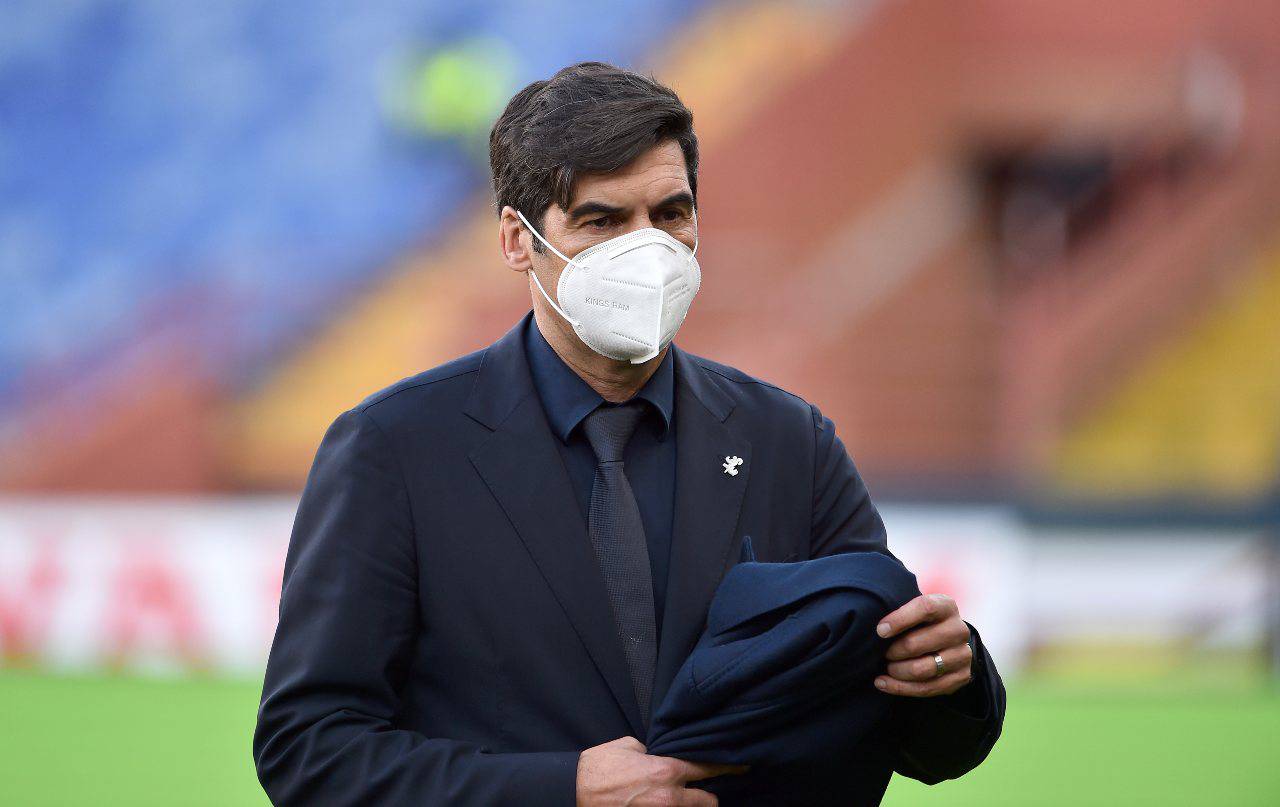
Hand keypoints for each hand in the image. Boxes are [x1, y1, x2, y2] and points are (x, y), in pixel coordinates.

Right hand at [576, 735, 747, 805]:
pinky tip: (668, 806)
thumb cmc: (599, 766)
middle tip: (704, 790)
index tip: (743, 766)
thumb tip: (662, 753)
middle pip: (708, 802)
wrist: (574, 791)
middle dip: (708, 797)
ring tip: (685, 799)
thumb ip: (654, 750)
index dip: (728, 767)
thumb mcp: (630, 746)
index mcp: (666, 771)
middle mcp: (668, 797)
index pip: (708, 769)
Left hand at [873, 593, 973, 696]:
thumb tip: (878, 628)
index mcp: (947, 606)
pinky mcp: (961, 677)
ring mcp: (962, 655)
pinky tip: (883, 682)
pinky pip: (927, 688)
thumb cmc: (921, 622)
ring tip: (885, 667)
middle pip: (918, 643)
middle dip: (893, 651)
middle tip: (881, 653)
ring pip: (922, 669)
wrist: (948, 641)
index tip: (880, 631)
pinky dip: (900, 687)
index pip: (925, 608)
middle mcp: (959, 630)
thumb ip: (899, 611)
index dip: (900, 619)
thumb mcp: (914, 609)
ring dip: (897, 671)